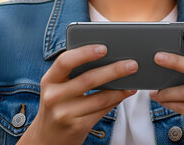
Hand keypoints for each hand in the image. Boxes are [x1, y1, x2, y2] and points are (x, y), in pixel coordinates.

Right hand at [18, 45, 137, 144]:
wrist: (49, 137)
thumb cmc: (59, 105)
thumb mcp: (59, 88)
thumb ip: (75, 73)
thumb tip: (108, 57)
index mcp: (49, 80)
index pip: (65, 61)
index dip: (84, 53)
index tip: (104, 47)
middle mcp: (54, 97)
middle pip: (88, 79)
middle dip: (113, 70)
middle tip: (132, 64)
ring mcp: (64, 114)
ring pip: (99, 97)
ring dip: (120, 88)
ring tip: (134, 80)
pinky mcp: (77, 127)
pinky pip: (102, 110)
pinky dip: (116, 100)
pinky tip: (125, 93)